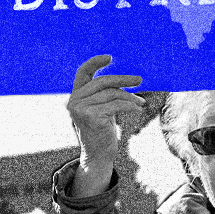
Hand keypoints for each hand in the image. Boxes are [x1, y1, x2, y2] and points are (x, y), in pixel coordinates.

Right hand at [67, 55, 143, 197]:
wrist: (98, 156)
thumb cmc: (102, 132)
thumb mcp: (101, 109)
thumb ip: (104, 94)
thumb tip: (126, 79)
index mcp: (75, 96)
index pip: (82, 73)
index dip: (95, 62)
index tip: (110, 57)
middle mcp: (74, 100)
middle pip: (102, 81)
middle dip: (123, 80)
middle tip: (140, 80)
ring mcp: (80, 108)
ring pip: (112, 94)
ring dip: (130, 98)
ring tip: (140, 104)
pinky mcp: (91, 116)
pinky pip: (116, 104)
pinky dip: (130, 106)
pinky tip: (138, 110)